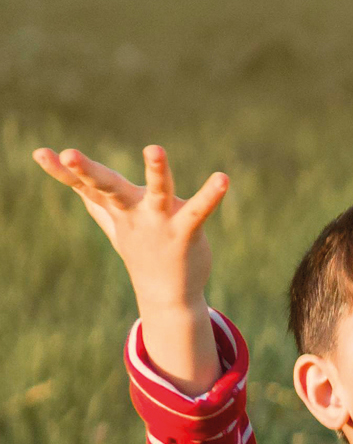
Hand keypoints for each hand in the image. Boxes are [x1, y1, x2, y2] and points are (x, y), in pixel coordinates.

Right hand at [34, 143, 228, 390]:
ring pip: (157, 191)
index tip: (39, 153)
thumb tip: (78, 189)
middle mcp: (134, 212)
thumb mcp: (115, 226)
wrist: (169, 294)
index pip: (83, 185)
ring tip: (154, 148)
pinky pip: (199, 210)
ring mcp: (160, 223)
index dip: (60, 171)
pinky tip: (222, 178)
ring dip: (155, 170)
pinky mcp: (186, 232)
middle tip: (69, 153)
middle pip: (108, 186)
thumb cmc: (142, 252)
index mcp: (117, 207)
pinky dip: (211, 194)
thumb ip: (98, 204)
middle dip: (87, 170)